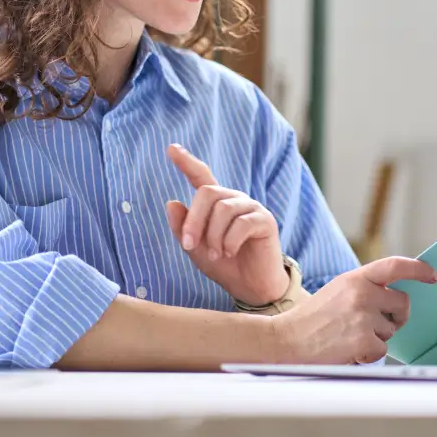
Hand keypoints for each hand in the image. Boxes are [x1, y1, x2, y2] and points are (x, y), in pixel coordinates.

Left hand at [164, 144, 288, 306]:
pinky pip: (242, 223)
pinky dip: (230, 241)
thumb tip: (171, 202)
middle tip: (188, 244)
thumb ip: (183, 228)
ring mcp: (251, 208)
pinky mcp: (265, 220)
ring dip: (213, 236)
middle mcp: (234, 200)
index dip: (186, 162)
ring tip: (215, 255)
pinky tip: (229, 253)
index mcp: (216, 203)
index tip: (171, 148)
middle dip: (194, 220)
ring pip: (223, 209)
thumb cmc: (224, 266)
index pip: (201, 176)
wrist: (251, 288)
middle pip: (208, 192)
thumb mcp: (196, 249)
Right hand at [270, 256, 436, 364]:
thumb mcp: (339, 290)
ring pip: (392, 330)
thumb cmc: (314, 318)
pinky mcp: (363, 341)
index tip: (433, 275)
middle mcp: (362, 294)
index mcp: (356, 278)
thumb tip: (397, 295)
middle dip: (395, 316)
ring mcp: (363, 317)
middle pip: (403, 303)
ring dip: (377, 337)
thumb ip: (365, 287)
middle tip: (375, 323)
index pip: (395, 266)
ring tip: (350, 336)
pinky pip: (382, 350)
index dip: (418, 269)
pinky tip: (349, 349)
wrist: (286, 340)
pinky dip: (369, 354)